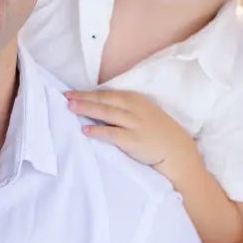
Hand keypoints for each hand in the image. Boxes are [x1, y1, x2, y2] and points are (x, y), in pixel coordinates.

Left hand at [64, 89, 193, 179]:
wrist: (177, 150)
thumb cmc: (157, 132)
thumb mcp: (143, 113)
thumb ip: (124, 109)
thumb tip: (98, 107)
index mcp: (136, 100)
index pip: (108, 94)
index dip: (88, 92)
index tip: (71, 92)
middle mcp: (135, 109)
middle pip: (105, 101)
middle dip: (84, 98)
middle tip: (66, 97)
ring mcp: (135, 124)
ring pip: (107, 113)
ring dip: (88, 109)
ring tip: (71, 108)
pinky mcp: (134, 140)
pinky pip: (112, 133)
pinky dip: (98, 130)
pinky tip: (85, 130)